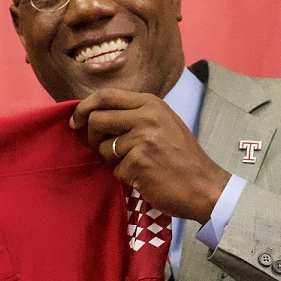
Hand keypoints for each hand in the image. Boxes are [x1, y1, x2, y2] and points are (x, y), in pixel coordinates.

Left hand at [70, 89, 229, 222]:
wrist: (204, 186)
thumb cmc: (180, 158)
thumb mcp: (162, 124)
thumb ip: (133, 116)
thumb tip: (92, 115)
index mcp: (151, 103)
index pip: (105, 95)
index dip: (84, 107)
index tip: (76, 121)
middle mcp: (146, 116)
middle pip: (96, 119)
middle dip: (92, 137)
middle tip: (105, 149)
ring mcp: (142, 138)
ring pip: (103, 147)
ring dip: (113, 161)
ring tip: (137, 165)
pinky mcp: (138, 161)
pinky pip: (115, 170)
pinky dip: (126, 177)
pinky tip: (145, 178)